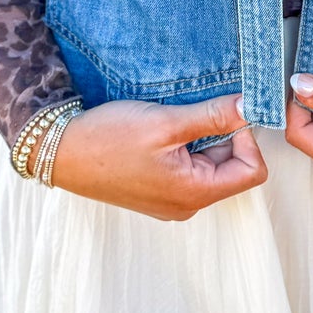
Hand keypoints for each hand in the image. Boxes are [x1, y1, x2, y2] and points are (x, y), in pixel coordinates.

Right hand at [47, 92, 266, 220]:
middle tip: (193, 113)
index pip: (252, 171)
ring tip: (170, 123)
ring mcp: (171, 201)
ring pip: (209, 165)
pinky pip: (188, 168)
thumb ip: (213, 116)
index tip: (224, 114)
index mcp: (194, 193)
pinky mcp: (158, 192)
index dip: (246, 138)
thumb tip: (251, 107)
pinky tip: (160, 133)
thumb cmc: (109, 139)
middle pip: (232, 167)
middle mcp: (187, 205)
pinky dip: (183, 146)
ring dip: (200, 138)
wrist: (61, 153)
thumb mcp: (166, 122)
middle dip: (220, 135)